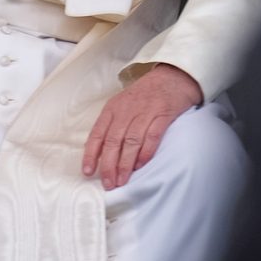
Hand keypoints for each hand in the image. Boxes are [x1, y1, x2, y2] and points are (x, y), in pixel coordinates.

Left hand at [81, 63, 201, 189]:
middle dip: (109, 165)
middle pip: (113, 140)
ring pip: (131, 141)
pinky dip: (146, 152)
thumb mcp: (123, 104)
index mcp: (113, 108)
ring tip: (122, 180)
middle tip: (108, 183)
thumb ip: (112, 125)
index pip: (98, 133)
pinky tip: (141, 165)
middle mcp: (126, 110)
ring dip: (125, 163)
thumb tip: (100, 152)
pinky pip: (152, 135)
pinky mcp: (163, 114)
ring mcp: (145, 111)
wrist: (173, 76)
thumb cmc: (145, 95)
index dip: (91, 154)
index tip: (88, 172)